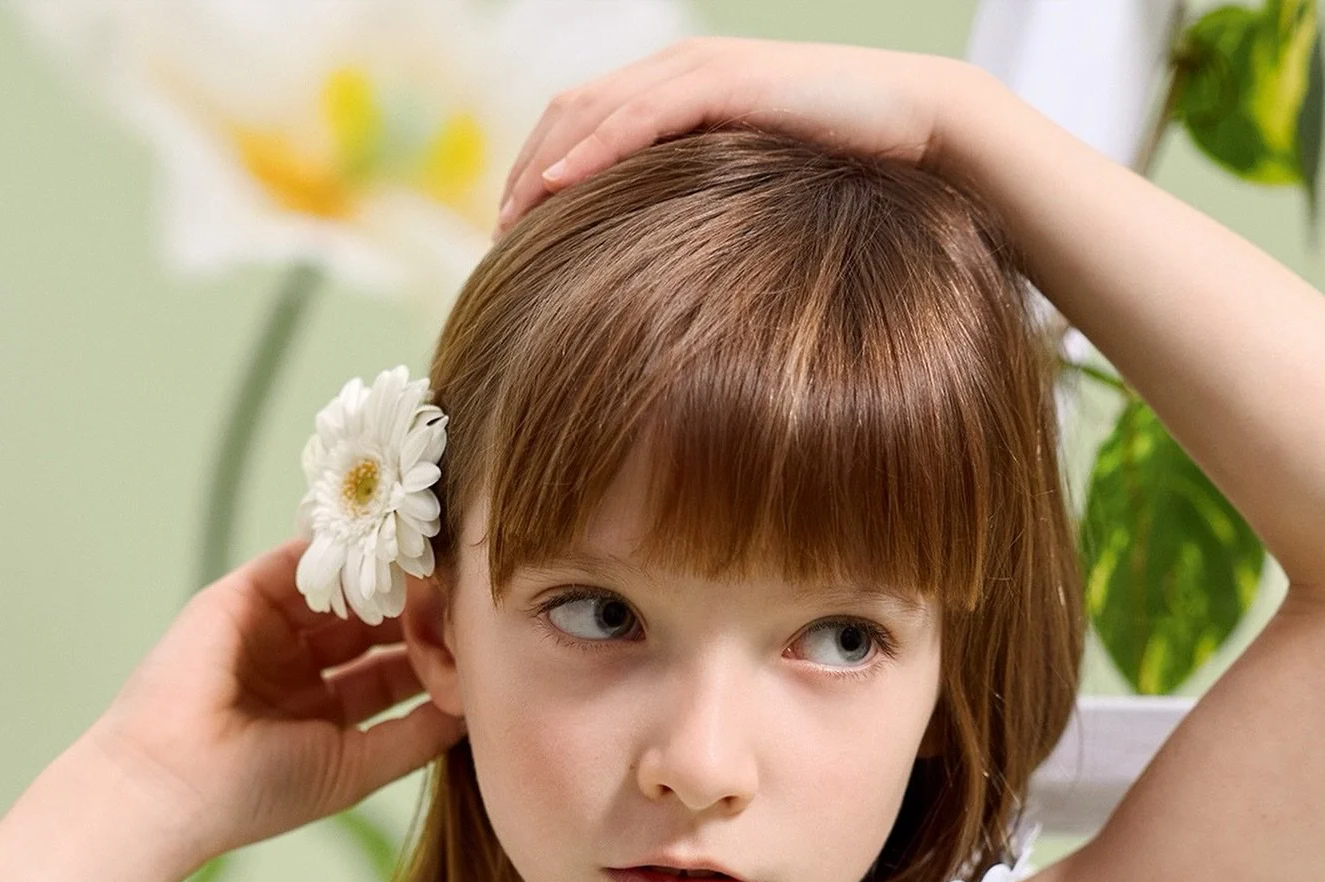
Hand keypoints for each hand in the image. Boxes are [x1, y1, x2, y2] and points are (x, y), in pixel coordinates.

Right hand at [86, 537, 465, 862]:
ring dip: (387, 582)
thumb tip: (473, 710)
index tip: (476, 645)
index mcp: (322, 711)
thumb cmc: (260, 791)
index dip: (432, 658)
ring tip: (432, 574)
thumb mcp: (356, 768)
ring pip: (343, 592)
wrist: (174, 782)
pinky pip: (298, 562)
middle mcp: (298, 666)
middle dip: (418, 614)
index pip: (392, 672)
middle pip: (374, 627)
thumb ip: (415, 738)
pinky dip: (341, 554)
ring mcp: (269, 629)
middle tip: (461, 598)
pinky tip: (383, 554)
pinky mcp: (241, 597)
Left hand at [495, 37, 964, 235]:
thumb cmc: (842, 170)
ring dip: (544, 164)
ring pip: (593, 109)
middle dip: (526, 170)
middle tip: (499, 236)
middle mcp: (680, 73)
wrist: (915, 124)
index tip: (514, 233)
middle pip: (572, 111)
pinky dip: (594, 149)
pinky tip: (560, 188)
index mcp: (680, 94)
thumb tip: (673, 277)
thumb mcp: (755, 193)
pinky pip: (640, 114)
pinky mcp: (724, 83)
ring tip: (511, 219)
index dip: (539, 169)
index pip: (585, 121)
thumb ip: (707, 210)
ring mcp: (700, 71)